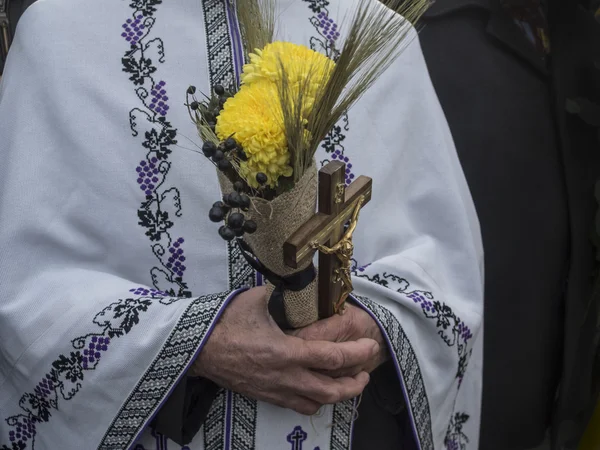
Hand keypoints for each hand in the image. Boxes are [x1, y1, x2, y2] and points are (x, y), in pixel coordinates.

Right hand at [191, 287, 378, 414]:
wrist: (198, 349)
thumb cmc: (226, 323)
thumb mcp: (257, 299)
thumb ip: (281, 292)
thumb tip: (297, 280)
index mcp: (287, 351)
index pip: (333, 357)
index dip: (357, 353)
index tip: (370, 345)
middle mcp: (286, 376)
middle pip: (332, 390)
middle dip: (355, 384)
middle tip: (366, 372)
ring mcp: (276, 390)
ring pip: (317, 404)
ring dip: (338, 396)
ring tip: (348, 385)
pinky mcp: (266, 396)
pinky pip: (298, 407)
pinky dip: (315, 402)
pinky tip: (318, 390)